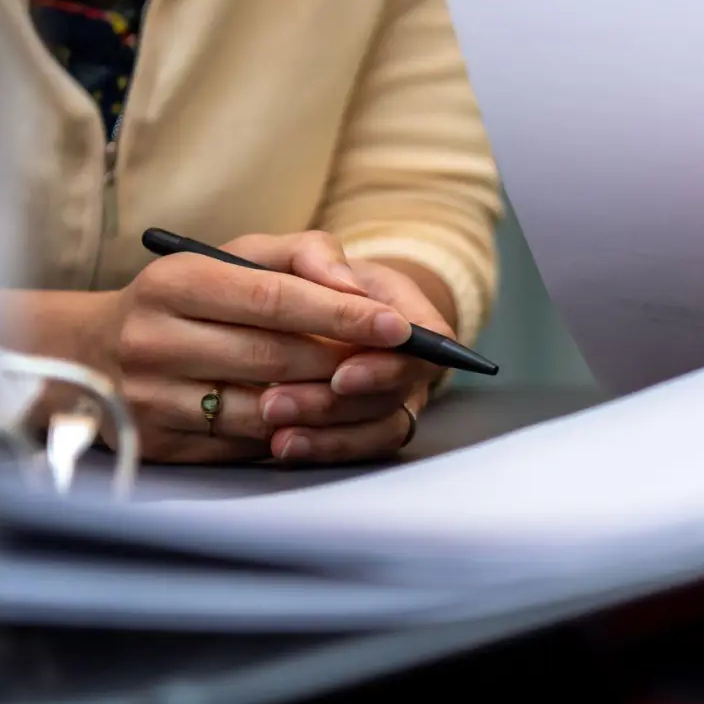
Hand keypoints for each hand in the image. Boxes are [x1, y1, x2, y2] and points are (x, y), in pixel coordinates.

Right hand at [91, 231, 414, 463]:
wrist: (95, 352)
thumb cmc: (191, 296)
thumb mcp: (237, 255)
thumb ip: (305, 254)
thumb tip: (356, 288)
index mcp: (174, 282)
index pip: (274, 299)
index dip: (341, 314)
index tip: (396, 325)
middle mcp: (153, 340)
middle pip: (275, 359)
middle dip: (345, 362)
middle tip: (396, 362)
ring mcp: (150, 399)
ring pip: (264, 411)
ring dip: (325, 405)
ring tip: (362, 391)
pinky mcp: (158, 444)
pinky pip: (243, 446)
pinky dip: (290, 433)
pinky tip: (317, 419)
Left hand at [261, 259, 450, 462]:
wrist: (288, 309)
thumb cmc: (300, 276)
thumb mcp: (299, 252)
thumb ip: (317, 254)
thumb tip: (345, 287)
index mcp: (408, 313)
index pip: (428, 343)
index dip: (391, 364)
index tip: (343, 373)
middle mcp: (407, 363)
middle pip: (396, 394)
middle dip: (339, 403)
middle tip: (279, 402)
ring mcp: (387, 401)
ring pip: (379, 430)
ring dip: (329, 435)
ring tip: (275, 429)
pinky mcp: (360, 429)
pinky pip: (358, 451)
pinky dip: (323, 450)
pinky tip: (283, 445)